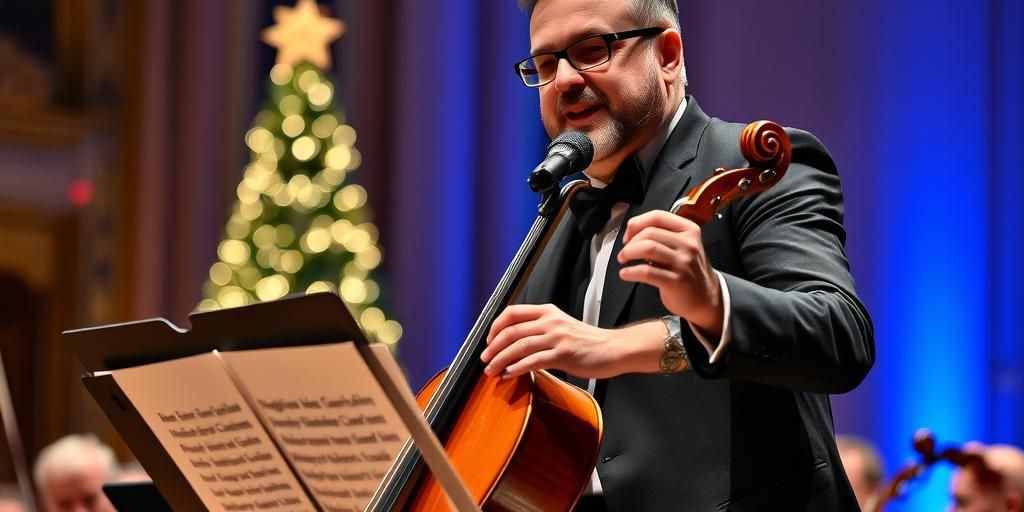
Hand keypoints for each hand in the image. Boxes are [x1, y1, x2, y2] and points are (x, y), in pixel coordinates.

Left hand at [479, 304, 664, 378]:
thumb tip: (514, 342)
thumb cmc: (588, 341)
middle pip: (511, 331)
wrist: (614, 348)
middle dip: (493, 347)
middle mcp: (550, 321)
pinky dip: (516, 369)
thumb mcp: (562, 325)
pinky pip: (533, 361)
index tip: (488, 341)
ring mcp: (557, 337)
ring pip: (518, 346)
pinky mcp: (563, 354)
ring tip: (491, 370)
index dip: (495, 327)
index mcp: (548, 311)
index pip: (512, 313)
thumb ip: (540, 328)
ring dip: (500, 359)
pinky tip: (509, 374)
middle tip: (485, 359)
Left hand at [618, 210, 722, 336]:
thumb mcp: (683, 245)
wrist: (706, 297)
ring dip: (628, 253)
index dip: (637, 223)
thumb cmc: (689, 271)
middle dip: (630, 242)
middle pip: (649, 232)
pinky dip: (631, 272)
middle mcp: (688, 244)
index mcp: (689, 230)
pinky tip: (626, 274)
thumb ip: (663, 234)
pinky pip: (646, 271)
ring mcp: (683, 263)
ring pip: (647, 248)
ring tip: (623, 260)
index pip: (657, 216)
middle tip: (624, 252)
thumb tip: (632, 231)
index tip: (628, 235)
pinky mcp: (676, 281)